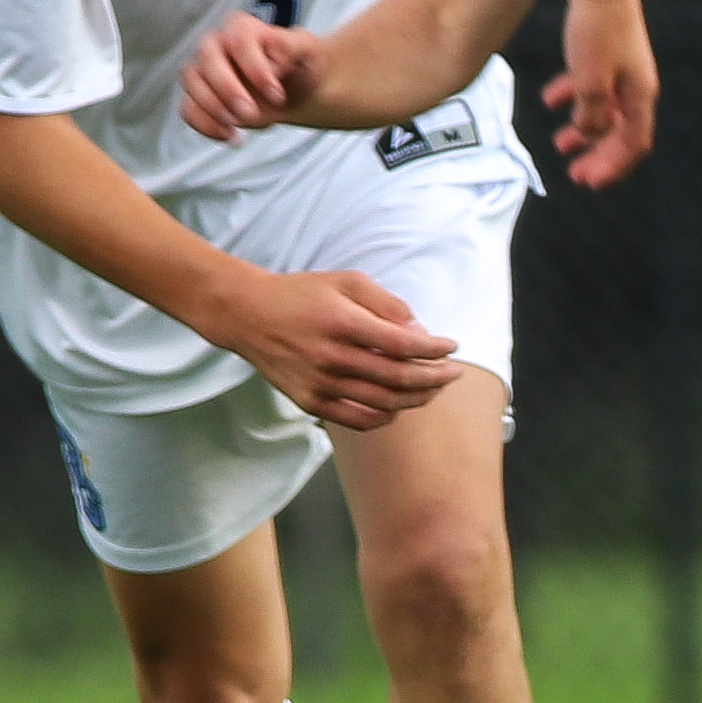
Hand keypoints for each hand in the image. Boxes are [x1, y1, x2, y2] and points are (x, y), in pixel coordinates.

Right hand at [182, 13, 326, 142]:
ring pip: (192, 83)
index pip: (239, 42)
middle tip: (250, 111)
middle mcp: (217, 45)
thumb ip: (294, 45)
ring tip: (239, 127)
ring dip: (213, 108)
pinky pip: (189, 109)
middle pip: (207, 59)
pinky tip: (230, 135)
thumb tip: (276, 55)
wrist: (294, 90)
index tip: (276, 94)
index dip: (256, 70)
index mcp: (242, 28)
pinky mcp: (198, 97)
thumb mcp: (308, 50)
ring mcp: (203, 70)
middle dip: (228, 89)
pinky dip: (206, 126)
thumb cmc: (298, 66)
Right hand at [205, 264, 459, 433]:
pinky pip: (357, 420)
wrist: (248, 314)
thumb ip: (387, 304)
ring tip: (432, 389)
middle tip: (453, 373)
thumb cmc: (302, 294)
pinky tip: (398, 406)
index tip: (452, 348)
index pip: (404, 346)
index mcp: (343, 323)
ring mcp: (320, 384)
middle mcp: (332, 357)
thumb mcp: (347, 282)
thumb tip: (421, 333)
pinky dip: (384, 417)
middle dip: (434, 378)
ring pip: (383, 403)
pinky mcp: (309, 401)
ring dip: (416, 399)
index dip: (434, 350)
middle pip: (399, 379)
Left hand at [544, 0, 659, 189]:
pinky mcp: (608, 53)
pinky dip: (573, 98)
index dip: (613, 167)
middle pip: (621, 133)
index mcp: (639, 96)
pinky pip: (593, 86)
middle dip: (598, 155)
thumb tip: (589, 134)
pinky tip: (550, 100)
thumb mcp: (590, 80)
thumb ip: (591, 114)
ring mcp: (623, 69)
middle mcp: (636, 86)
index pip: (634, 145)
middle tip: (575, 174)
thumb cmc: (597, 29)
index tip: (589, 182)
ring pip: (606, 111)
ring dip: (584, 131)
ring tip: (560, 143)